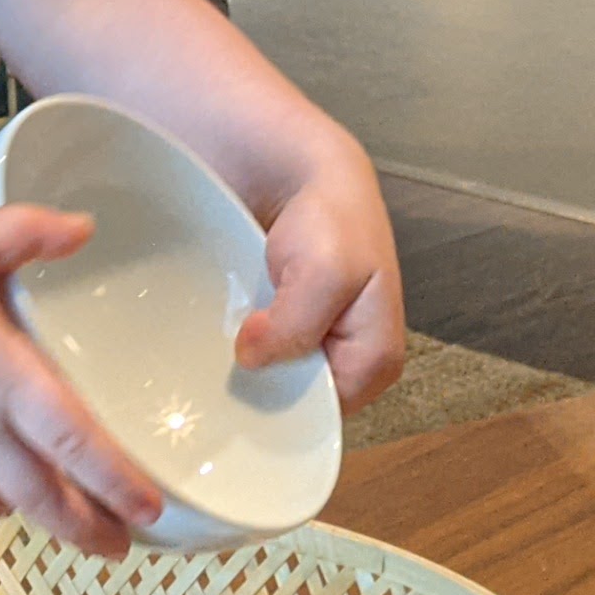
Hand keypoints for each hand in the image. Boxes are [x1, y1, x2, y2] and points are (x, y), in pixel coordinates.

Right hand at [0, 208, 164, 555]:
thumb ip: (26, 233)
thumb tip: (85, 226)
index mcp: (0, 375)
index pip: (73, 441)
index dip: (116, 482)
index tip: (150, 508)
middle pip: (46, 501)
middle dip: (91, 530)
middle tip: (123, 545)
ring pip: (0, 506)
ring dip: (34, 513)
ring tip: (63, 514)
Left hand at [231, 146, 406, 411]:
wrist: (307, 176)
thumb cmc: (332, 221)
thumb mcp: (325, 272)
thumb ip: (297, 324)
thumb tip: (251, 360)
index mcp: (377, 363)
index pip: (325, 417)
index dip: (282, 405)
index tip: (240, 390)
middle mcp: (351, 366)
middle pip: (300, 404)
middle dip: (263, 389)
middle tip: (222, 368)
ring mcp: (318, 350)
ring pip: (278, 382)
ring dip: (249, 366)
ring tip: (217, 349)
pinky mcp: (292, 334)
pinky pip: (264, 357)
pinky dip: (241, 345)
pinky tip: (220, 332)